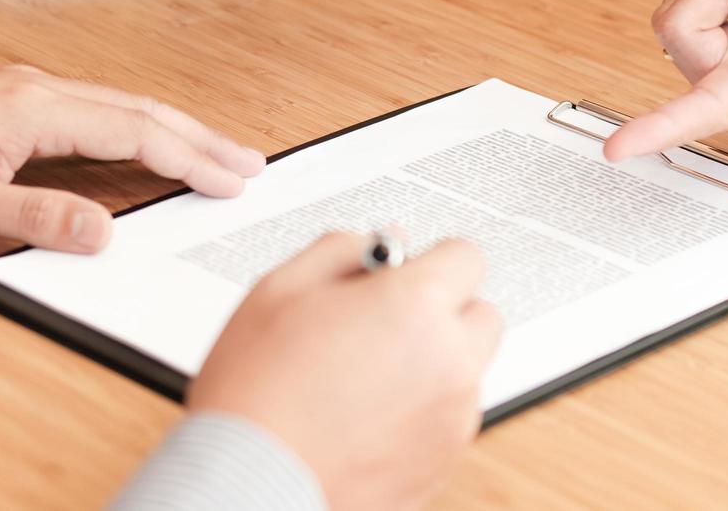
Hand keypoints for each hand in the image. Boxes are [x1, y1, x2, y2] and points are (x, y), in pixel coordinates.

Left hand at [0, 66, 264, 251]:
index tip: (230, 181)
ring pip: (124, 104)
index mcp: (34, 109)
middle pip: (142, 109)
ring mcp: (29, 90)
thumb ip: (36, 218)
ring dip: (176, 128)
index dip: (189, 158)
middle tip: (250, 162)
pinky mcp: (17, 99)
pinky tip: (150, 141)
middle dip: (201, 135)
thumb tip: (104, 232)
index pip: (134, 132)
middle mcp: (39, 90)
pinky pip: (99, 108)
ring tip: (218, 152)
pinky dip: (140, 125)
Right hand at [188, 233, 501, 510]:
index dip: (431, 261)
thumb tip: (383, 245)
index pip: (466, 257)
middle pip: (480, 315)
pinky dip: (423, 413)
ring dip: (435, 364)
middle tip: (387, 323)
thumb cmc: (257, 390)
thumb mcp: (282, 288)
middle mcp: (450, 361)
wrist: (247, 483)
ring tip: (366, 377)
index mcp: (417, 306)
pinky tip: (368, 416)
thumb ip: (342, 250)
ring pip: (467, 371)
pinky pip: (449, 421)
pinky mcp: (442, 464)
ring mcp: (452, 419)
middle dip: (444, 311)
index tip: (404, 274)